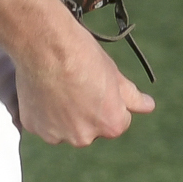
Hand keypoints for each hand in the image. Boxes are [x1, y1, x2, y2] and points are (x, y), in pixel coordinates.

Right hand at [12, 18, 155, 145]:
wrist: (46, 44)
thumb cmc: (84, 56)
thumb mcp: (114, 74)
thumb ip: (132, 97)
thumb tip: (148, 106)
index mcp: (112, 126)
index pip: (118, 120)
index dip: (109, 101)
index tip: (96, 84)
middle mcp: (85, 137)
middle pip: (90, 127)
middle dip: (85, 111)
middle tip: (76, 84)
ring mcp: (57, 135)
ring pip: (64, 127)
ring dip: (63, 113)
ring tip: (57, 85)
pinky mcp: (34, 127)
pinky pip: (42, 123)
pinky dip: (42, 111)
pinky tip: (42, 89)